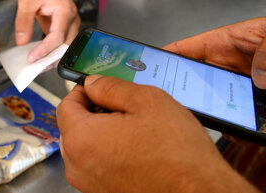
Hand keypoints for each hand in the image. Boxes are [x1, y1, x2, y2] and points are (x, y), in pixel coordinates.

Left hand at [15, 0, 79, 61]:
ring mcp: (72, 26)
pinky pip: (63, 45)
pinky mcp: (68, 31)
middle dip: (51, 59)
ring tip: (38, 65)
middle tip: (34, 67)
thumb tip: (22, 42)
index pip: (58, 36)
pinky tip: (42, 58)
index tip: (32, 58)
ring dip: (53, 58)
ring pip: (66, 48)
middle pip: (65, 46)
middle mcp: (73, 20)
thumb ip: (24, 20)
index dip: (45, 50)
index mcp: (65, 10)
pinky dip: (53, 53)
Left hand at [57, 76, 257, 192]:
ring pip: (84, 144)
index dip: (81, 90)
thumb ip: (111, 87)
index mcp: (82, 139)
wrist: (199, 191)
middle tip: (118, 103)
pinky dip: (107, 149)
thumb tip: (92, 83)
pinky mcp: (103, 191)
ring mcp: (89, 182)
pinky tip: (133, 144)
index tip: (98, 86)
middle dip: (90, 110)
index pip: (65, 105)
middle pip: (72, 126)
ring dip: (100, 130)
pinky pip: (95, 162)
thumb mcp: (146, 100)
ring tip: (131, 124)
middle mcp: (78, 165)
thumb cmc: (176, 152)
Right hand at [163, 13, 265, 126]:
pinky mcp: (259, 106)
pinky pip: (245, 120)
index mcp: (226, 42)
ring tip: (232, 122)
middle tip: (182, 107)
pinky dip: (252, 128)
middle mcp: (229, 66)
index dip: (165, 58)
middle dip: (186, 94)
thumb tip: (258, 76)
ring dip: (222, 115)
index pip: (187, 49)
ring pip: (218, 105)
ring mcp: (242, 88)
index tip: (147, 70)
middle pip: (196, 82)